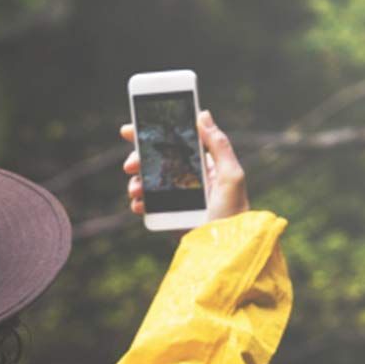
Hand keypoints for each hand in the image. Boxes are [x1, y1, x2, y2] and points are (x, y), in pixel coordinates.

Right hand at [120, 110, 249, 221]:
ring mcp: (175, 197)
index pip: (175, 141)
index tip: (132, 130)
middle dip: (139, 160)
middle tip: (130, 164)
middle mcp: (186, 177)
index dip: (152, 133)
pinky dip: (139, 204)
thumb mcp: (231, 175)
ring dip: (136, 183)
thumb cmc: (234, 211)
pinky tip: (139, 205)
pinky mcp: (167, 215)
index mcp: (200, 163)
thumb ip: (219, 145)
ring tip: (135, 190)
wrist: (225, 247)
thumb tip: (202, 115)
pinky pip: (148, 206)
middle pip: (155, 161)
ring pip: (148, 183)